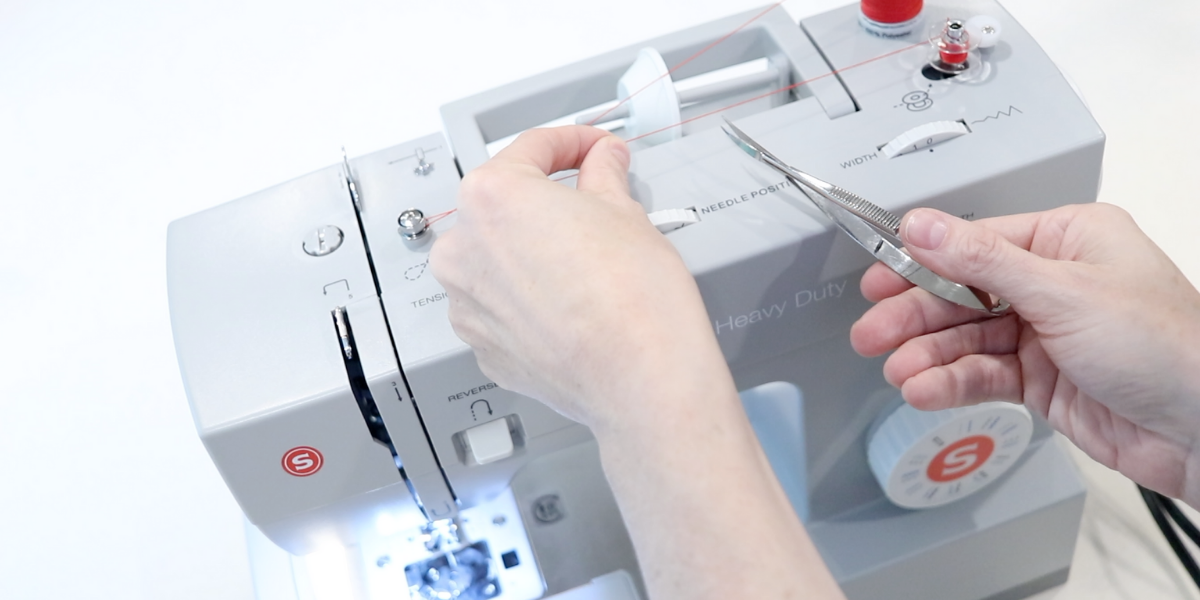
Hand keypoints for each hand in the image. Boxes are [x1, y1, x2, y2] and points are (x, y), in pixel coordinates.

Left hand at [430, 126, 728, 434]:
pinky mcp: (482, 347)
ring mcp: (466, 303)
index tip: (594, 149)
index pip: (531, 149)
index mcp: (492, 197)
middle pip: (503, 206)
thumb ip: (602, 176)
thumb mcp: (626, 212)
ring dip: (533, 252)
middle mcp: (463, 249)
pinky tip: (569, 302)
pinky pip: (500, 305)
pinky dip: (528, 297)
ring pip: (498, 259)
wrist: (642, 379)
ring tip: (584, 263)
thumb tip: (600, 162)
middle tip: (595, 205)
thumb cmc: (634, 302)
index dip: (573, 142)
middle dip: (547, 201)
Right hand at [851, 204, 1199, 504]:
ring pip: (967, 339)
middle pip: (963, 293)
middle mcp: (1054, 283)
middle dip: (916, 316)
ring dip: (929, 357)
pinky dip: (951, 383)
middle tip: (873, 332)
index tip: (879, 274)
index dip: (922, 261)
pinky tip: (926, 389)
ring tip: (900, 372)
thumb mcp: (1064, 293)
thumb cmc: (1169, 348)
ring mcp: (1046, 333)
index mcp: (1068, 241)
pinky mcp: (1040, 379)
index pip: (975, 243)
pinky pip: (982, 375)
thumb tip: (925, 226)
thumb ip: (982, 261)